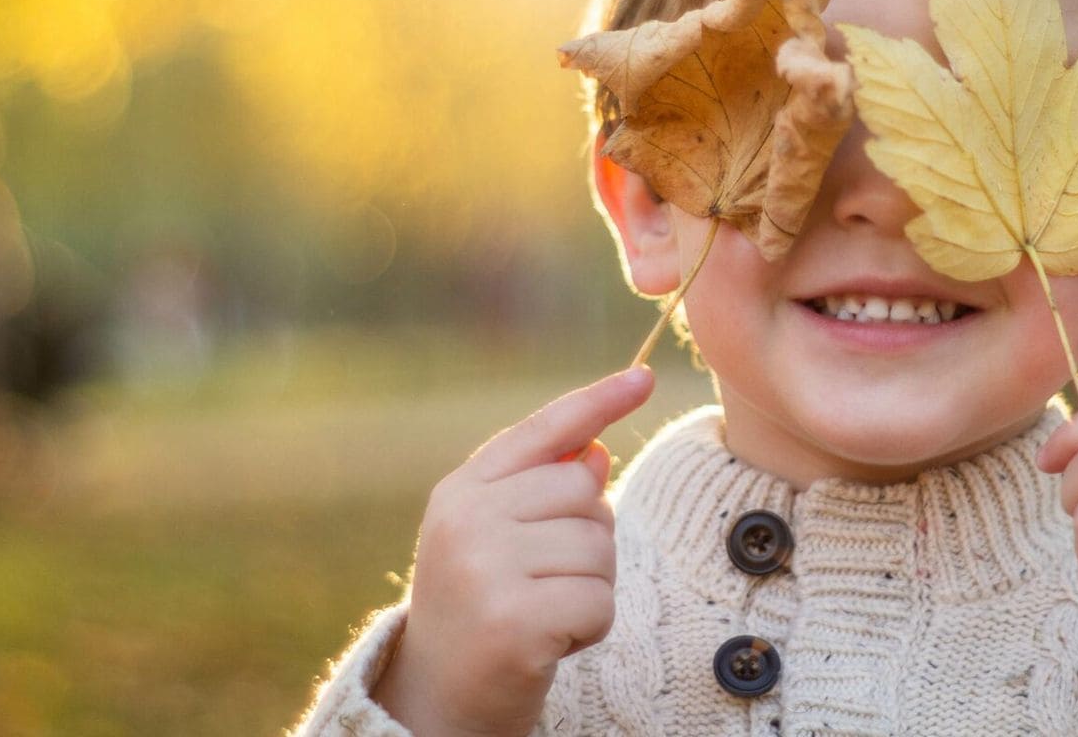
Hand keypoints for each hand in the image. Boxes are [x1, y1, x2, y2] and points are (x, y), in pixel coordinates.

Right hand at [372, 366, 654, 736]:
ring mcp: (485, 570)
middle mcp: (466, 521)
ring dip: (590, 588)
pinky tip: (550, 643)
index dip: (597, 402)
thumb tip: (598, 450)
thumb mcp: (496, 539)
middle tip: (543, 580)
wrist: (435, 701)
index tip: (642, 377)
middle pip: (585, 491)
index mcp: (461, 492)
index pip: (542, 432)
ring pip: (599, 548)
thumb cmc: (479, 610)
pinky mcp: (513, 622)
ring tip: (544, 611)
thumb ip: (540, 490)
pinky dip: (590, 628)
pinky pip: (599, 601)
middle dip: (588, 538)